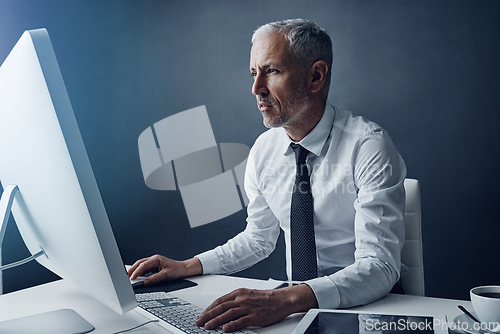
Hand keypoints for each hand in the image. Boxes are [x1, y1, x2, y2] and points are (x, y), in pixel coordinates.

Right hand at [127, 254, 201, 284]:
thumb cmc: (177, 270)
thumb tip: (145, 282)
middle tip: (126, 277)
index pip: (143, 265)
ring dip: (136, 271)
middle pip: (139, 263)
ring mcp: (153, 263)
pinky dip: (140, 273)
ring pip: (141, 266)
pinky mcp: (154, 267)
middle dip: (132, 270)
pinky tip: (138, 278)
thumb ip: (154, 278)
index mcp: (156, 259)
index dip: (136, 272)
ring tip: (130, 278)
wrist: (183, 269)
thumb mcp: (166, 275)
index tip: (131, 278)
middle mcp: (154, 259)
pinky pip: (144, 269)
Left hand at [195, 284, 317, 331]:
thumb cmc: (266, 298)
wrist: (281, 299)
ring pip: (228, 314)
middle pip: (221, 307)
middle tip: (199, 322)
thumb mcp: (248, 295)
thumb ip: (236, 300)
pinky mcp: (255, 317)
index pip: (220, 301)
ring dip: (216, 321)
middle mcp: (242, 299)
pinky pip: (241, 321)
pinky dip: (231, 325)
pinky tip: (224, 329)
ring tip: (207, 327)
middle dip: (208, 315)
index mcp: (239, 293)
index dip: (209, 309)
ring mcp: (248, 308)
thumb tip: (223, 308)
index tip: (202, 315)